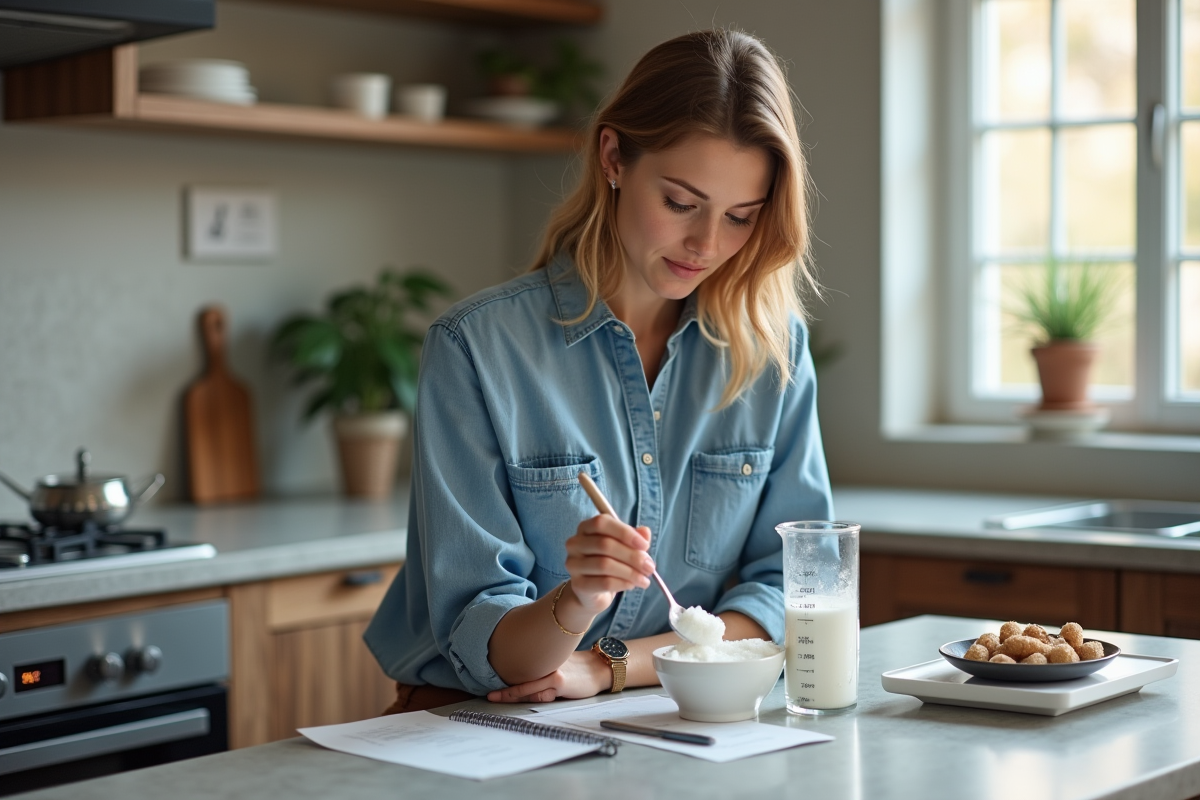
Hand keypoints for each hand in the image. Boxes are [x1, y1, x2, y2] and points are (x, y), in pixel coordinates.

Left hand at [485, 650, 611, 703]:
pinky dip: (531, 696)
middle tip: (488, 696)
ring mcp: (551, 672)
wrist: (599, 669)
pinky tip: (524, 697)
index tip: (492, 687)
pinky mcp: (558, 681)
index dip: (506, 680)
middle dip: (505, 690)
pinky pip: (539, 693)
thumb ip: (542, 673)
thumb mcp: (558, 668)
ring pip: (527, 688)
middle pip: (521, 681)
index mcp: (544, 660)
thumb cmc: (579, 671)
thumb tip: (525, 683)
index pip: (522, 671)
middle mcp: (546, 664)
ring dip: (514, 695)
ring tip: (496, 696)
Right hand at [564, 516, 653, 613]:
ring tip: (644, 579)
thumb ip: (635, 537)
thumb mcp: (624, 546)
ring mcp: (573, 564)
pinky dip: (623, 583)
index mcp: (585, 527)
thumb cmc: (610, 562)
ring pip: (605, 565)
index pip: (601, 522)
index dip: (625, 532)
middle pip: (605, 544)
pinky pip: (604, 583)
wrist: (593, 592)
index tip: (645, 545)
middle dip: (632, 556)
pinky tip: (632, 585)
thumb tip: (645, 532)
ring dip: (630, 572)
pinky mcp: (578, 584)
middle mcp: (575, 543)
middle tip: (650, 567)